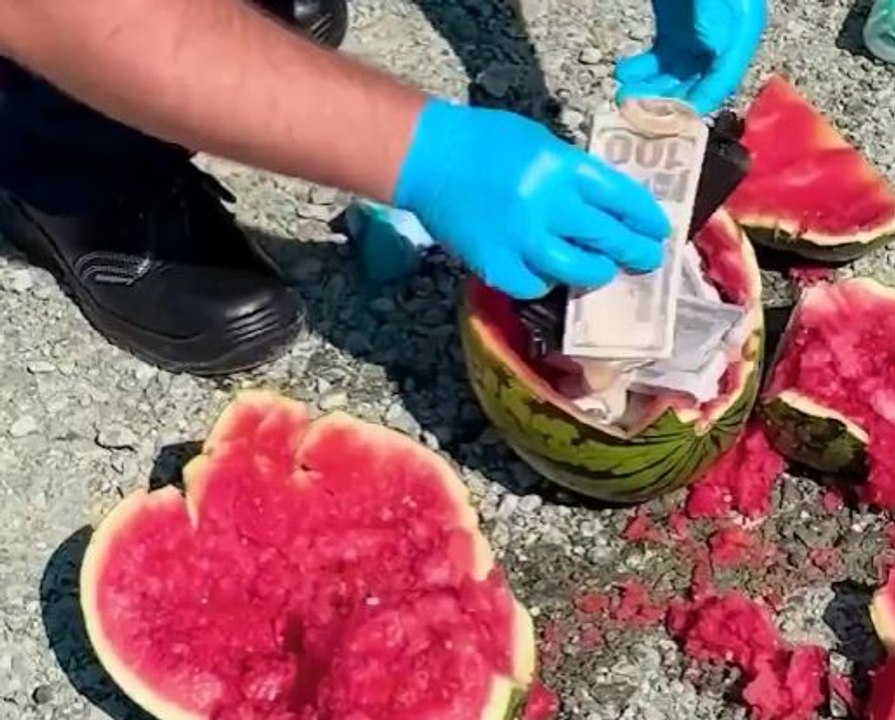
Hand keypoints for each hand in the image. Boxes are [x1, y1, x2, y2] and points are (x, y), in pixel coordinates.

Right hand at [391, 99, 669, 299]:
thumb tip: (606, 208)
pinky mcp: (496, 264)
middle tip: (647, 260)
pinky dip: (545, 283)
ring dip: (596, 273)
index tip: (659, 230)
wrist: (428, 158)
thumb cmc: (484, 141)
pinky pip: (535, 286)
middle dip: (634, 252)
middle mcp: (548, 204)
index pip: (621, 197)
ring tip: (600, 272)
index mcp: (562, 166)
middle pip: (607, 238)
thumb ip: (573, 174)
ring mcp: (522, 239)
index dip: (645, 217)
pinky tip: (546, 275)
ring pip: (578, 270)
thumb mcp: (541, 143)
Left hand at [614, 0, 766, 115]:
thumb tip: (708, 59)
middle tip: (636, 109)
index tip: (671, 120)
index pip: (721, 81)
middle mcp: (719, 40)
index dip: (697, 102)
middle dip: (664, 99)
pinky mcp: (674, 30)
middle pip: (693, 83)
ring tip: (624, 91)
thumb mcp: (712, 1)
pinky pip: (658, 59)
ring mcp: (695, 36)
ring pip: (671, 75)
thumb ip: (712, 27)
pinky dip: (640, 69)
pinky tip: (624, 70)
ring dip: (648, 88)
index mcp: (739, 32)